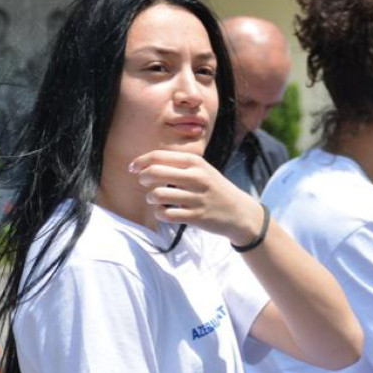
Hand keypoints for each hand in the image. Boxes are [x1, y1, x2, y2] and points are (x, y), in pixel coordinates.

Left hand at [130, 150, 263, 245]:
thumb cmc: (214, 188)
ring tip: (156, 199)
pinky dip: (160, 213)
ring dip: (151, 198)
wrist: (239, 211)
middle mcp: (197, 177)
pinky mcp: (197, 217)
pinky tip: (164, 211)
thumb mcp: (202, 170)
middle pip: (155, 173)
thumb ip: (178, 165)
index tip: (132, 168)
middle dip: (143, 178)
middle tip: (144, 182)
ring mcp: (197, 198)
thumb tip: (145, 164)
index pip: (159, 156)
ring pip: (158, 195)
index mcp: (196, 162)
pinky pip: (166, 214)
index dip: (140, 162)